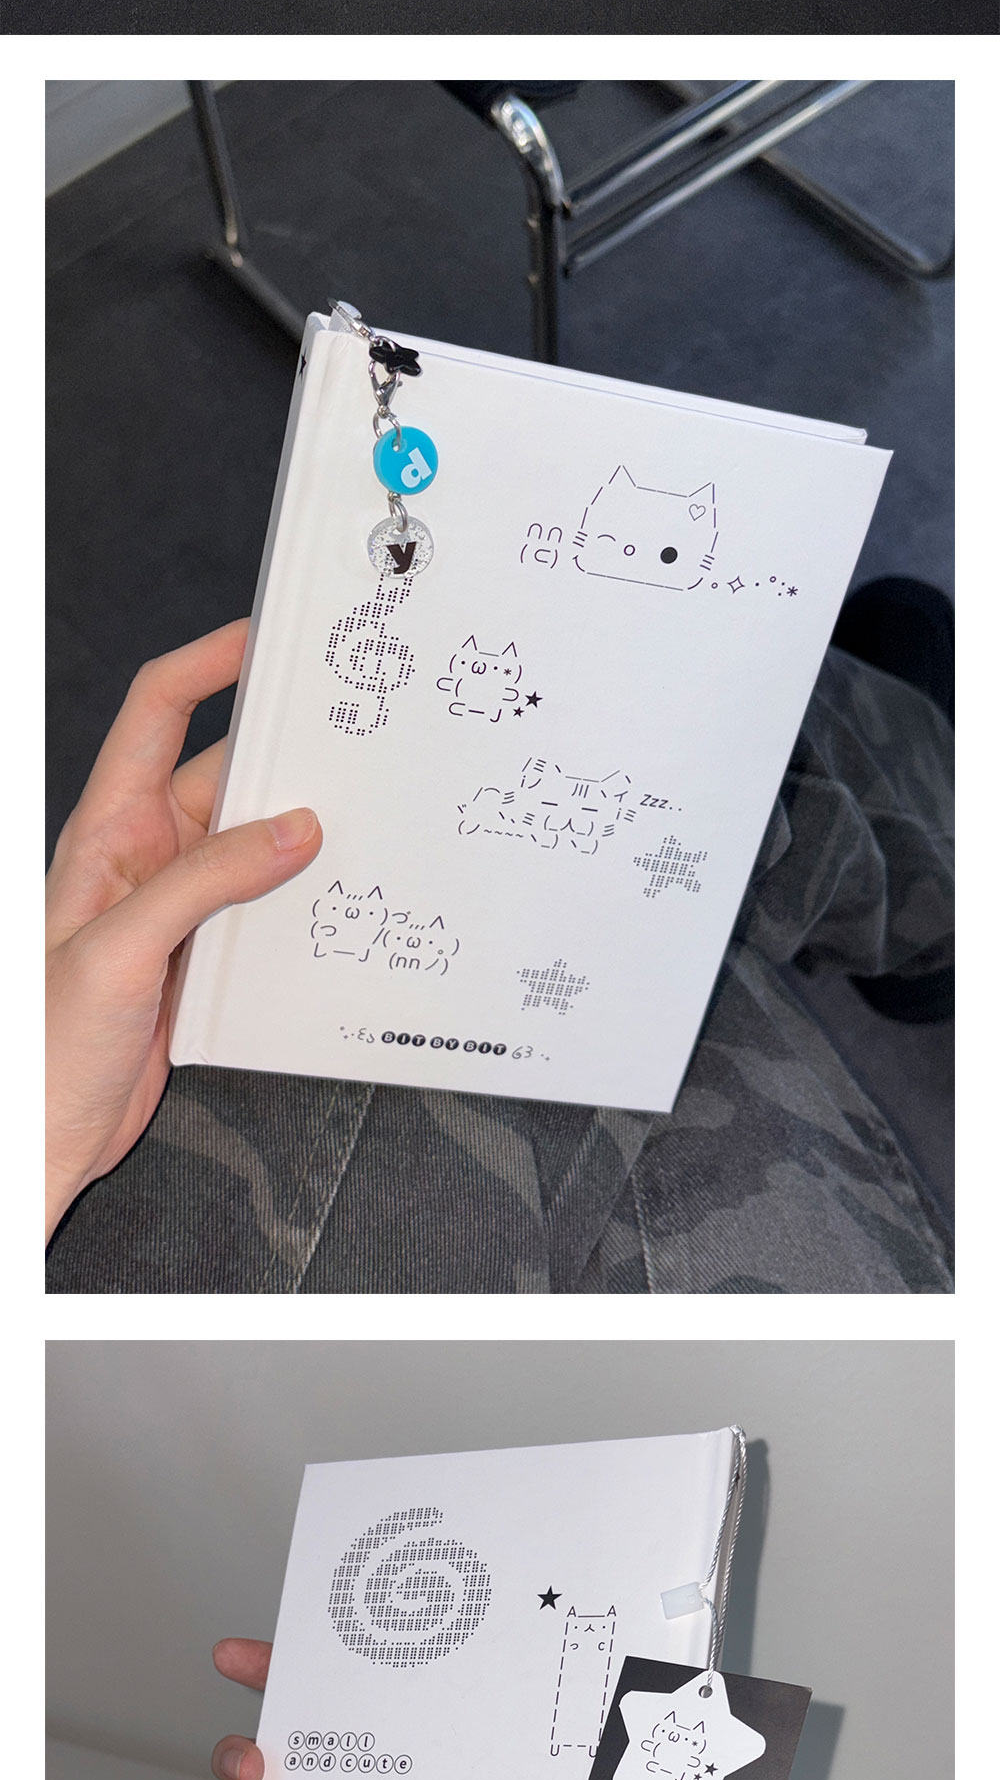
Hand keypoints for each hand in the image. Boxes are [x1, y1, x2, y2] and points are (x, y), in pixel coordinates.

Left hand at [45, 622, 321, 1238]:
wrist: (43, 1142)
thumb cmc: (45, 1047)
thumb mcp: (121, 950)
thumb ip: (206, 882)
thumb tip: (293, 829)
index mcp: (107, 830)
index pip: (157, 714)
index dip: (209, 663)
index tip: (268, 638)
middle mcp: (142, 856)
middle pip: (224, 775)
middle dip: (285, 751)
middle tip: (354, 731)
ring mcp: (173, 906)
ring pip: (255, 844)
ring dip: (302, 834)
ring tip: (368, 817)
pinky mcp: (198, 957)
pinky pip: (261, 907)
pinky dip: (302, 899)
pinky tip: (341, 903)